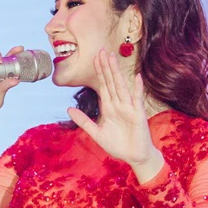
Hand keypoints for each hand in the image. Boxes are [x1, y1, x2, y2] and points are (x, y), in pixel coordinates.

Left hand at [67, 50, 164, 182]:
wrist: (134, 157)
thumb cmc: (118, 145)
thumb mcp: (97, 134)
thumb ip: (84, 121)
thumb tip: (69, 108)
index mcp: (109, 108)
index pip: (103, 86)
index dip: (99, 72)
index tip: (94, 58)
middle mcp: (119, 104)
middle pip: (110, 82)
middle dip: (106, 67)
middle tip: (101, 50)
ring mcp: (129, 108)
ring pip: (121, 87)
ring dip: (116, 72)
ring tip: (112, 58)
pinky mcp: (138, 114)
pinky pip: (137, 99)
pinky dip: (137, 89)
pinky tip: (136, 77)